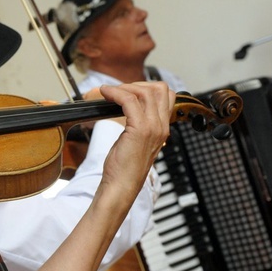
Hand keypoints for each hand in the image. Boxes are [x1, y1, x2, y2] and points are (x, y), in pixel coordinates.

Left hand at [98, 81, 173, 198]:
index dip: (147, 88)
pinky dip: (116, 93)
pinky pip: (129, 101)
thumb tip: (126, 106)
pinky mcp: (139, 130)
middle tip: (118, 91)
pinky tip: (105, 94)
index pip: (166, 95)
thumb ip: (137, 124)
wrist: (121, 186)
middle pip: (160, 88)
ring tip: (109, 92)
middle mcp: (162, 126)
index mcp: (162, 128)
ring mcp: (153, 128)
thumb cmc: (123, 168)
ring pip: (145, 92)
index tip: (127, 91)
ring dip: (124, 87)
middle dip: (137, 84)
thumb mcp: (134, 141)